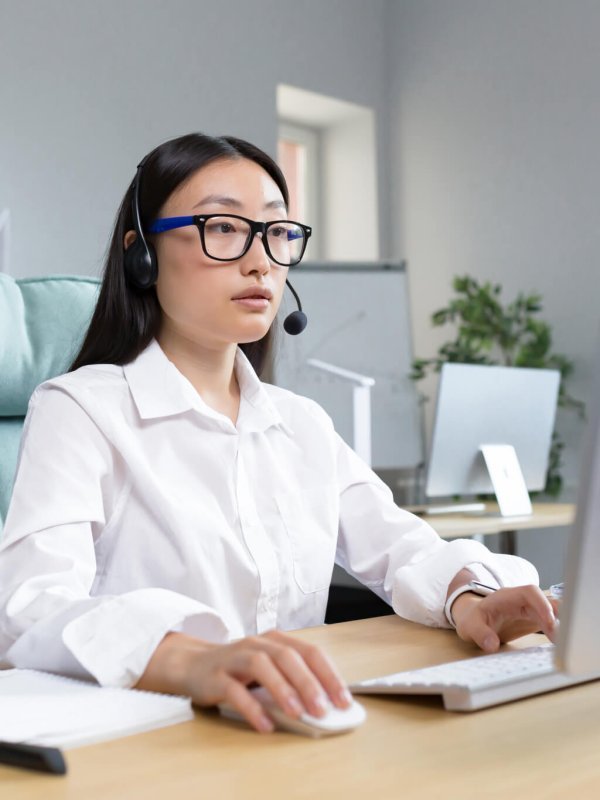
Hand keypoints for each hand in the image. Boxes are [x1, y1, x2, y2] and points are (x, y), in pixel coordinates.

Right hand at [136, 629, 352, 732]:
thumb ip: (294, 680)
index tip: (344, 700)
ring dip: (282, 689)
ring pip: (262, 666)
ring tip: (297, 713)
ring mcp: (235, 657)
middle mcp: (258, 644)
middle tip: (323, 709)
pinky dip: (252, 708)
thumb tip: (327, 704)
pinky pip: (234, 690)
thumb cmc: (240, 670)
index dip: (329, 675)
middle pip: (288, 657)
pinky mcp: (216, 676)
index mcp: (277, 641)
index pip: (309, 652)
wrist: (194, 665)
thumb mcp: (270, 669)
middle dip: (308, 683)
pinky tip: (265, 725)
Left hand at [451, 585, 559, 652]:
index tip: (549, 622)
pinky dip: (558, 630)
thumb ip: (480, 633)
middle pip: (546, 601)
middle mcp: (522, 601)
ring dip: (560, 624)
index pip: (530, 592)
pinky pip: (551, 621)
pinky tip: (560, 644)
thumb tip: (491, 644)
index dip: (542, 604)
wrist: (473, 620)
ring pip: (552, 610)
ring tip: (563, 644)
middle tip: (560, 639)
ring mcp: (530, 609)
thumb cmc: (472, 619)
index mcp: (507, 596)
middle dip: (556, 617)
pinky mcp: (535, 620)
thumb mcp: (470, 626)